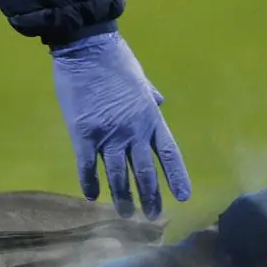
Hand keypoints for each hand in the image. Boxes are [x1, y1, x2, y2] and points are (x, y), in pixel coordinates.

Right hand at [50, 31, 190, 219]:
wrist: (86, 48)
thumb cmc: (116, 60)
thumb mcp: (141, 78)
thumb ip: (150, 96)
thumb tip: (160, 103)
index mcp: (150, 118)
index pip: (169, 154)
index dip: (176, 177)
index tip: (183, 197)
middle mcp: (133, 132)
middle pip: (144, 172)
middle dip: (150, 197)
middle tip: (153, 217)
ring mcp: (108, 135)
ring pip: (117, 176)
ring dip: (123, 198)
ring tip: (126, 215)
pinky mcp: (84, 135)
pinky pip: (87, 167)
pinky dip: (90, 183)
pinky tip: (92, 197)